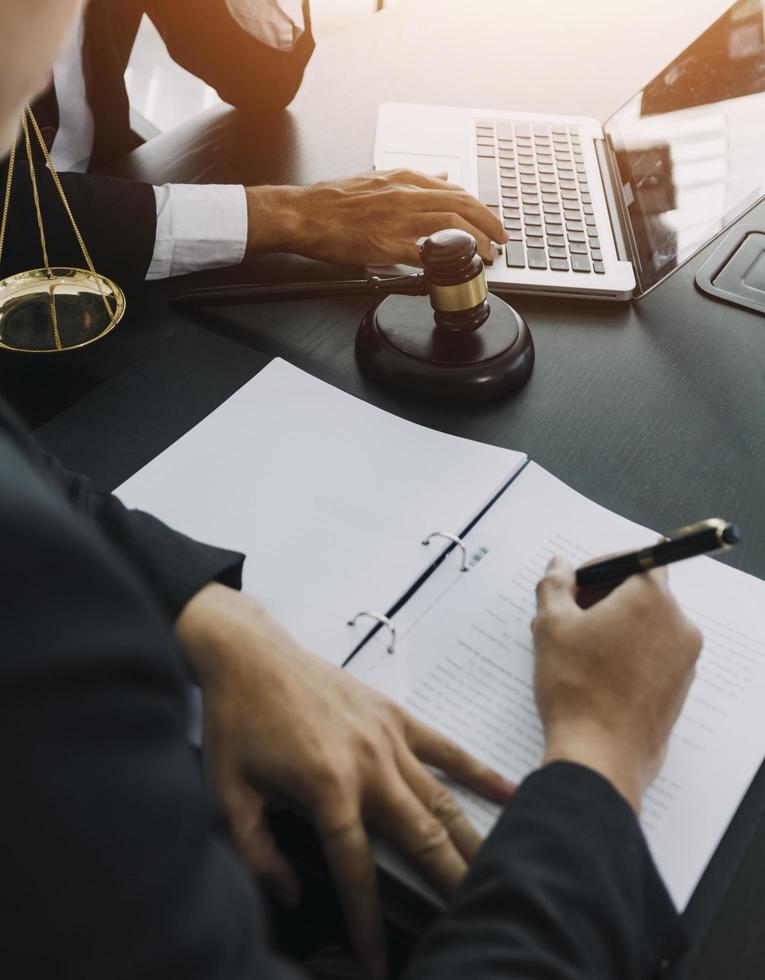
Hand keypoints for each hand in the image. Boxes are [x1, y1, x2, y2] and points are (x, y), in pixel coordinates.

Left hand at [176, 583, 512, 977]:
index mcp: (327, 790)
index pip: (357, 871)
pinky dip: (478, 771)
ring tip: (498, 874)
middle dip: (451, 886)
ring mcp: (388, 739)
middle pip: (422, 839)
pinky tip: (509, 792)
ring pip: (442, 801)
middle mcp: (368, 766)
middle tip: (476, 918)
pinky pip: (445, 749)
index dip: (369, 924)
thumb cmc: (238, 721)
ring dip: (471, 841)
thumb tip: (292, 895)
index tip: (381, 962)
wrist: (250, 654)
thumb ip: (257, 855)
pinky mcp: (394, 717)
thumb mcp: (229, 795)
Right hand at [245, 169, 507, 265]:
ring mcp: (398, 218)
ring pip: (452, 223)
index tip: (491, 223)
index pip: (456, 190)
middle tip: (501, 240)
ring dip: (476, 240)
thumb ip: (413, 182)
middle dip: (489, 223)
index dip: (480, 208)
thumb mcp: (380, 180)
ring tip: (487, 254)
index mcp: (405, 179)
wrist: (305, 213)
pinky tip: (455, 267)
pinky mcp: (387, 243)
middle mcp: (406, 194)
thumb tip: (442, 178)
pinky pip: (425, 251)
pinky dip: (445, 258)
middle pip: (462, 204)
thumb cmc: (334, 202)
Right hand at [532, 557, 701, 811]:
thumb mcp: (551, 625)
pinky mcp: (678, 689)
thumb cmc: (576, 688)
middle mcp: (678, 625)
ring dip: (612, 627)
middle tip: (566, 617)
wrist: (599, 756)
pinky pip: (653, 656)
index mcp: (651, 599)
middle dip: (602, 599)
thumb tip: (560, 566)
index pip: (635, 560)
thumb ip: (555, 585)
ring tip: (574, 650)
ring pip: (645, 626)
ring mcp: (684, 660)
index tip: (574, 585)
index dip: (600, 568)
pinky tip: (593, 675)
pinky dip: (626, 654)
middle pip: (641, 593)